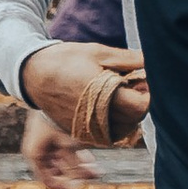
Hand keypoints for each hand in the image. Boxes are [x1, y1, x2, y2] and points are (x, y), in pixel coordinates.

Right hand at [20, 40, 146, 148]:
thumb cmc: (67, 59)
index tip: (144, 82)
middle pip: (134, 119)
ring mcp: (87, 129)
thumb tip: (155, 60)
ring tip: (122, 95)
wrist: (32, 72)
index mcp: (102, 96)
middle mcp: (95, 118)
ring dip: (129, 116)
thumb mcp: (100, 53)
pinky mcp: (80, 133)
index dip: (148, 95)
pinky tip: (112, 107)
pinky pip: (108, 136)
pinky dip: (116, 124)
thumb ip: (130, 59)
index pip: (140, 107)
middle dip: (140, 102)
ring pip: (123, 131)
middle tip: (135, 84)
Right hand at [20, 102, 89, 188]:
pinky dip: (77, 155)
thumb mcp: (67, 141)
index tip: (82, 185)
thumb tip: (89, 176)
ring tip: (97, 166)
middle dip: (78, 174)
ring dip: (80, 165)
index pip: (49, 182)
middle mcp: (38, 152)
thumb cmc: (54, 116)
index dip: (66, 186)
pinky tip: (91, 156)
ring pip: (63, 163)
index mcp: (36, 155)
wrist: (44, 89)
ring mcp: (45, 145)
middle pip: (58, 173)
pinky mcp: (52, 137)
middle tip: (97, 172)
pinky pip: (64, 152)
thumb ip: (75, 161)